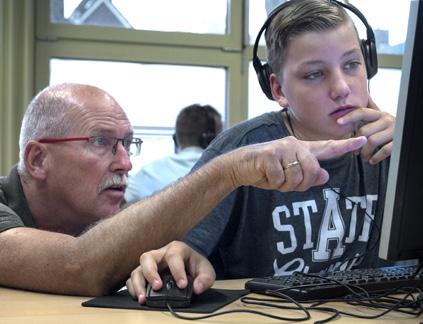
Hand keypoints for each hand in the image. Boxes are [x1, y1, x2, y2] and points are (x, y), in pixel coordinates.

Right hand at [126, 241, 214, 303]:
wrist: (189, 265)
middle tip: (158, 287)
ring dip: (138, 283)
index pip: (174, 256)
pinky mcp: (144, 274)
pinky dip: (133, 288)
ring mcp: (151, 264)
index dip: (177, 271)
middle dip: (151, 272)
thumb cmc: (195, 266)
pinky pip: (132, 279)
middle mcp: (161, 254)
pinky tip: (140, 297)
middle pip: (148, 257)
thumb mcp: (206, 270)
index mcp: (177, 249)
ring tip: (144, 298)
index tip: (182, 285)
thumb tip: (196, 288)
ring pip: (137, 268)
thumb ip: (205, 278)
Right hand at [225, 135, 366, 191]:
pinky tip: (264, 176)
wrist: (239, 166)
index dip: (345, 146)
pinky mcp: (270, 155)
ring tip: (273, 177)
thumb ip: (308, 175)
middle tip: (284, 183)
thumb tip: (326, 176)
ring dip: (284, 185)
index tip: (363, 139)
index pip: (326, 147)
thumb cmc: (265, 170)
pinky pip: (280, 180)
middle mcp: (294, 144)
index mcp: (301, 148)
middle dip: (300, 184)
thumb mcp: (288, 175)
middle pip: (313, 171)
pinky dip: (272, 184)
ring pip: (297, 178)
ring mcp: (282, 148)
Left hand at [337, 96, 394, 163]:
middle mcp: (386, 120)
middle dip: (356, 143)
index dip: (349, 116)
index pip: (362, 112)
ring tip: (364, 157)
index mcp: (379, 114)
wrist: (407, 135)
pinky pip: (384, 150)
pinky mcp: (398, 141)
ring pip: (372, 141)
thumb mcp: (378, 121)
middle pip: (364, 131)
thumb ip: (366, 119)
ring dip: (365, 152)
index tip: (338, 122)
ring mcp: (393, 130)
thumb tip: (343, 118)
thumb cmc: (387, 130)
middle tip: (356, 152)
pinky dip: (376, 157)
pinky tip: (372, 160)